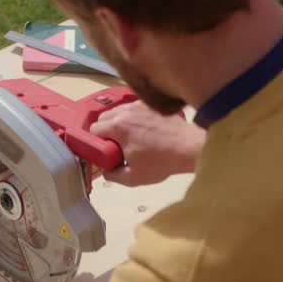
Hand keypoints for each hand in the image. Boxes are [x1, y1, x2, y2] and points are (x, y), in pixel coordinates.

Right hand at [89, 101, 204, 186]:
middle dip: (105, 131)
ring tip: (129, 138)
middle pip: (103, 117)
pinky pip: (132, 108)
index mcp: (118, 127)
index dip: (96, 142)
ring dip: (118, 123)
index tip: (105, 151)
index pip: (94, 130)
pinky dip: (132, 117)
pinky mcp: (150, 104)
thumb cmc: (161, 162)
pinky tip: (142, 130)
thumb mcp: (133, 177)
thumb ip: (113, 175)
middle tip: (116, 146)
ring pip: (118, 111)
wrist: (189, 147)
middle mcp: (126, 111)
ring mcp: (139, 105)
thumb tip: (105, 171)